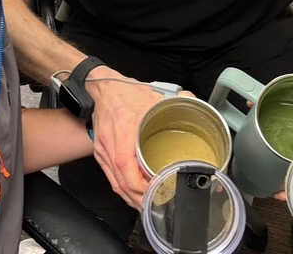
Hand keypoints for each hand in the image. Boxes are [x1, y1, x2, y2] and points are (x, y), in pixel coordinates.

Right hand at [85, 67, 193, 209]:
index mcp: (123, 129)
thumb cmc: (124, 92)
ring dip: (131, 197)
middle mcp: (110, 143)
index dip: (140, 186)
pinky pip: (110, 176)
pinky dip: (123, 188)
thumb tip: (192, 101)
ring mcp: (103, 149)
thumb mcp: (151, 95)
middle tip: (157, 206)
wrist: (103, 87)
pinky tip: (134, 192)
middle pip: (120, 182)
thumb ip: (174, 99)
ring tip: (148, 204)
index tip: (156, 191)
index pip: (126, 167)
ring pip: (115, 183)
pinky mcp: (101, 152)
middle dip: (139, 199)